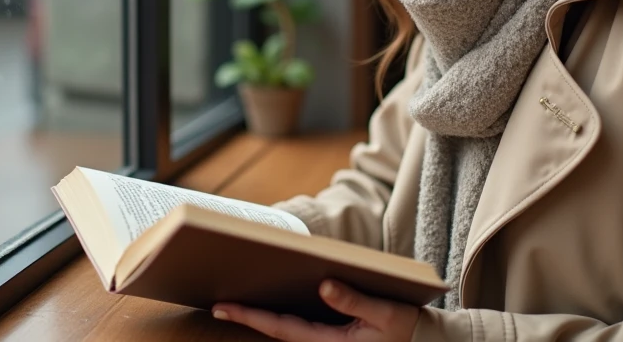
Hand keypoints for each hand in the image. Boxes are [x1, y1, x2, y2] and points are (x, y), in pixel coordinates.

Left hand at [212, 279, 419, 340]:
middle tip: (216, 303)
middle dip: (248, 316)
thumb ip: (355, 302)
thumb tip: (324, 285)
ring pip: (286, 329)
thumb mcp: (386, 314)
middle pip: (277, 330)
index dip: (251, 317)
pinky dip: (281, 314)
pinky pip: (299, 326)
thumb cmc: (406, 330)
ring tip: (237, 297)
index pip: (282, 328)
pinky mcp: (332, 336)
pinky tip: (271, 299)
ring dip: (262, 315)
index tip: (223, 307)